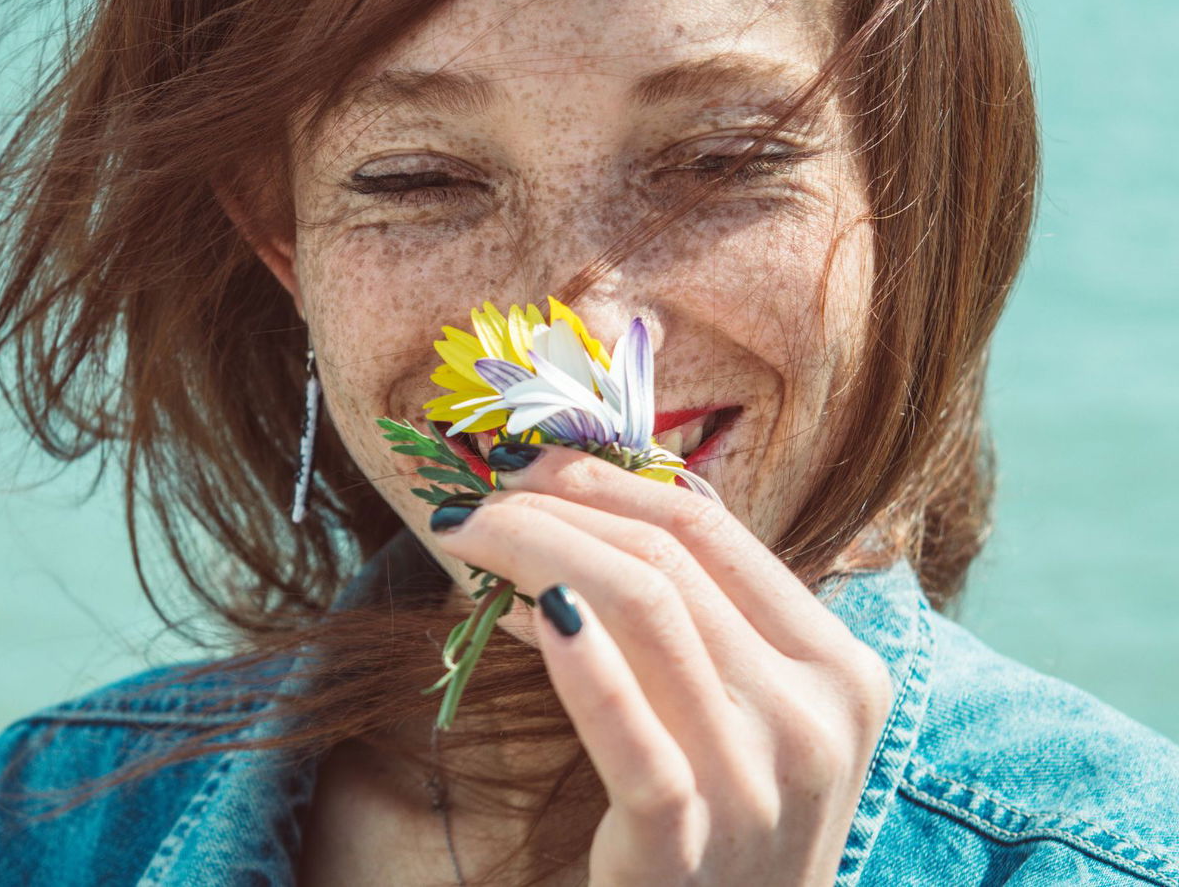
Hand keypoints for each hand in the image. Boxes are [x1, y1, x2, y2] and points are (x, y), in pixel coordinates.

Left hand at [429, 444, 893, 886]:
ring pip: (644, 609)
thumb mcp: (749, 718)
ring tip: (468, 540)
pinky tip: (522, 613)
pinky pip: (625, 726)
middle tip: (474, 500)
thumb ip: (697, 621)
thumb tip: (592, 510)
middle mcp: (815, 716)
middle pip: (669, 560)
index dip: (610, 480)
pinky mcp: (685, 843)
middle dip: (554, 508)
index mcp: (839, 668)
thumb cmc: (729, 831)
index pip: (715, 532)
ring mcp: (757, 781)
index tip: (529, 463)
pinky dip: (572, 657)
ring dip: (536, 553)